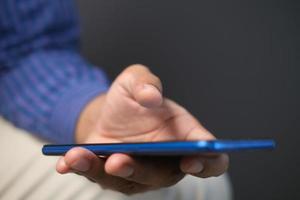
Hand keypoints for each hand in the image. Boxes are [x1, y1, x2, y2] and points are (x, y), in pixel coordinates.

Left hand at [56, 64, 228, 194]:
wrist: (110, 112)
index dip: (209, 163)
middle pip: (162, 176)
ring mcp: (141, 173)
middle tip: (119, 160)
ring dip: (105, 171)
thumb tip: (152, 96)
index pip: (210, 160)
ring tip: (81, 156)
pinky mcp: (115, 177)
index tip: (192, 159)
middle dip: (141, 170)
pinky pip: (101, 177)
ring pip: (128, 181)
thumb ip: (146, 82)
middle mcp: (166, 162)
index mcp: (184, 139)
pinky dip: (84, 168)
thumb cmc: (132, 100)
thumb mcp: (137, 80)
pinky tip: (67, 160)